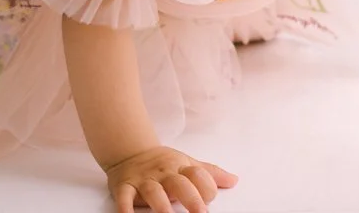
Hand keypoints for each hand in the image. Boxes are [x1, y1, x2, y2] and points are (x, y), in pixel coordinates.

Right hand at [105, 146, 236, 212]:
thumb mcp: (186, 163)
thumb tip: (234, 180)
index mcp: (180, 167)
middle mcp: (163, 173)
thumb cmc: (162, 163)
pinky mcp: (124, 186)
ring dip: (161, 205)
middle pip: (179, 183)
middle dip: (191, 198)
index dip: (207, 187)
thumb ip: (209, 173)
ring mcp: (143, 180)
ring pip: (153, 192)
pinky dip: (125, 208)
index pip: (198, 174)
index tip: (209, 202)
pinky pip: (124, 197)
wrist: (129, 151)